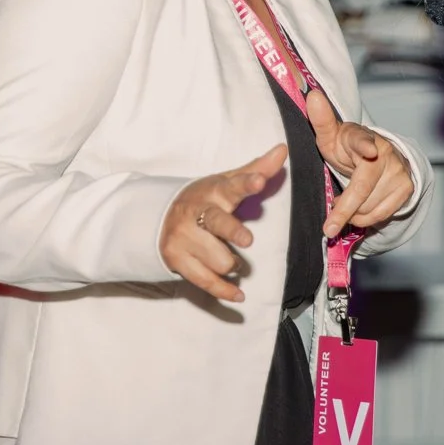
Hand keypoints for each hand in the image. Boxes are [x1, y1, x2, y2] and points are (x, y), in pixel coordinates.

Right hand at [160, 144, 287, 303]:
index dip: (246, 184)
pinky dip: (224, 291)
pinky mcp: (177, 260)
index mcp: (211, 192)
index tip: (259, 181)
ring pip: (220, 259)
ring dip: (232, 263)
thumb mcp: (226, 182)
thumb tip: (282, 149)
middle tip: (247, 241)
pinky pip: (205, 281)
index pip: (232, 186)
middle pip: (218, 223)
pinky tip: (238, 295)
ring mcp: (183, 238)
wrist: (160, 219)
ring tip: (228, 256)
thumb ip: (256, 169)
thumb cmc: (204, 200)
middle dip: (233, 232)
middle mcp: (195, 213)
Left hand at [304, 90, 413, 237]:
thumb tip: (312, 96)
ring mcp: (399, 170)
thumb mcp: (330, 137)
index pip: (363, 141)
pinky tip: (359, 210)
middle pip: (361, 190)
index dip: (365, 146)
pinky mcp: (407, 188)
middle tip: (327, 225)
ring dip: (353, 214)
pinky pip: (383, 214)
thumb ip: (321, 121)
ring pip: (370, 206)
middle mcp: (385, 152)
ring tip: (346, 205)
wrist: (375, 156)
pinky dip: (366, 218)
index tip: (369, 150)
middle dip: (342, 210)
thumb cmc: (346, 147)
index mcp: (362, 137)